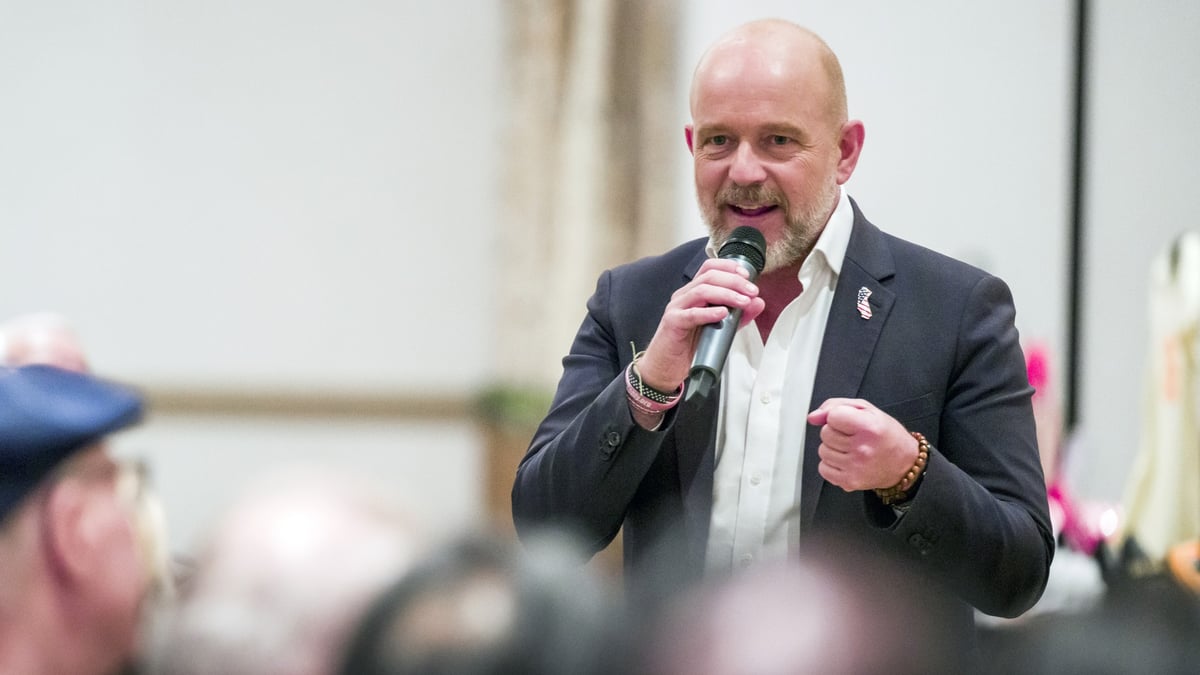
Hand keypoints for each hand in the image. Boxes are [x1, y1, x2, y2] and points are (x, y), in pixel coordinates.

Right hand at [635, 259, 764, 391]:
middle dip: (734, 281)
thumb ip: (739, 315)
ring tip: (742, 302)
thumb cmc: (688, 345)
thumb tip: (757, 303)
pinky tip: (722, 314)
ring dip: (726, 294)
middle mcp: (684, 296)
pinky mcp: (673, 322)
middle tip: (751, 291)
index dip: (729, 267)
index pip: (709, 268)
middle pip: (709, 276)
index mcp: (694, 292)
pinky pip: (691, 314)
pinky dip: (709, 312)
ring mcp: (677, 308)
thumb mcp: (720, 328)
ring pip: (702, 291)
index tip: (747, 275)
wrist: (666, 366)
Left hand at [806, 398, 917, 491]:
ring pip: (822, 451)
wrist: (904, 464)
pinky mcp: (849, 482)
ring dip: (833, 448)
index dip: (838, 417)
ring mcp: (855, 467)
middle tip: (853, 436)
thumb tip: (813, 417)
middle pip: (825, 434)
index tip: (850, 422)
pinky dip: (831, 464)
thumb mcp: (867, 410)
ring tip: (851, 449)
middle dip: (835, 432)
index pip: (832, 416)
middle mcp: (862, 449)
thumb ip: (836, 406)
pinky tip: (847, 461)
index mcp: (869, 427)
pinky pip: (823, 469)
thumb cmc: (886, 435)